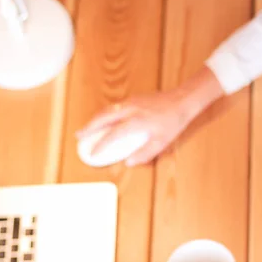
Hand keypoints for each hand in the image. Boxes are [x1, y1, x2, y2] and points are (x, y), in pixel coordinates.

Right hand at [76, 89, 195, 166]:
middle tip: (78, 135)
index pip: (112, 135)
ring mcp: (131, 102)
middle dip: (89, 127)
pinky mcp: (133, 99)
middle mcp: (130, 110)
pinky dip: (104, 114)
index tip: (93, 153)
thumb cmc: (174, 121)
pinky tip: (103, 119)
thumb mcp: (162, 142)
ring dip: (95, 119)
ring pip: (107, 110)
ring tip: (87, 128)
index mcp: (136, 122)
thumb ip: (144, 154)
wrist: (183, 100)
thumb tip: (129, 162)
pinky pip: (114, 106)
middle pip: (103, 118)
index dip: (100, 145)